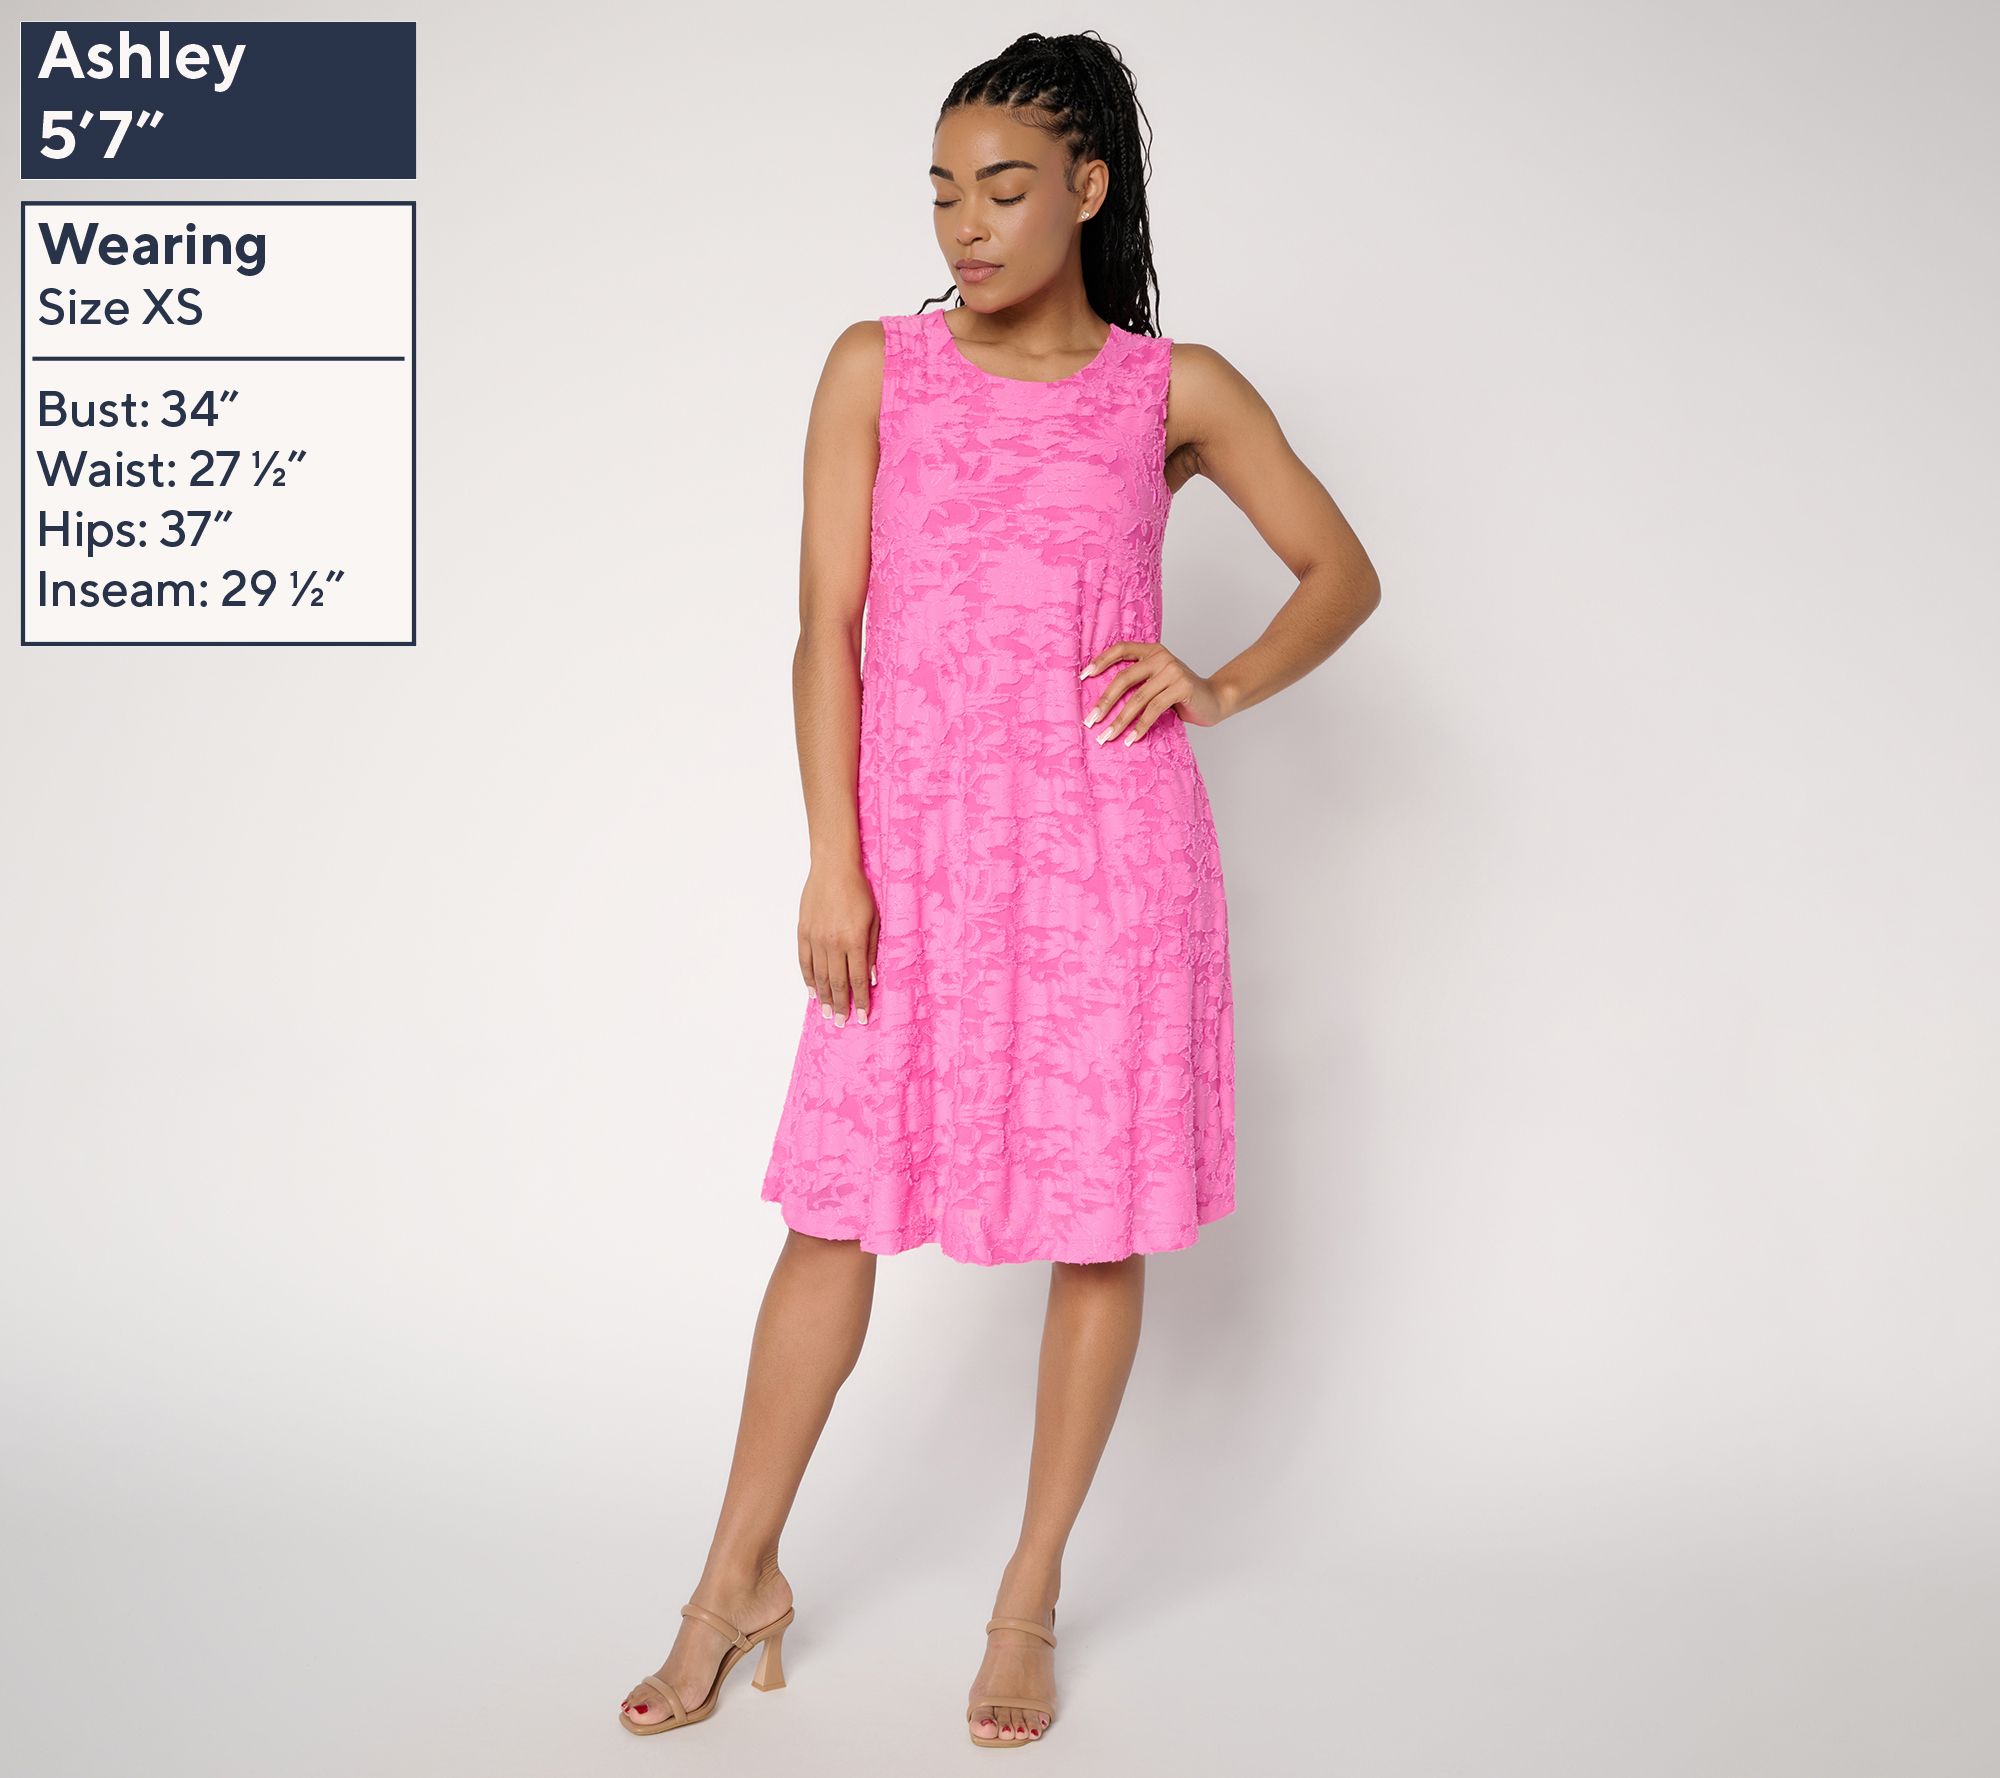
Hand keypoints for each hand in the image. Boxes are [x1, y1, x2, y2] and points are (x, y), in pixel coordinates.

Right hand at [797, 859, 876, 1026]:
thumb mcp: (874, 920)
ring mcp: (815, 939)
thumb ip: (872, 950)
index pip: (857, 980)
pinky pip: (804, 962)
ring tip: (828, 1013)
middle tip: (843, 1022)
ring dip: (824, 998)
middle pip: (837, 983)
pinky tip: (813, 992)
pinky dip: (808, 980)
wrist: (833, 868)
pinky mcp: (803, 932)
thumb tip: (871, 978)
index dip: (860, 1000)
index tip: (862, 1017)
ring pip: (819, 976)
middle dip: (842, 1005)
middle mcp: (833, 943)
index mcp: (854, 941)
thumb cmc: (859, 891)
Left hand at [1079, 641, 1224, 742]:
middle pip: (1124, 678)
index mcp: (1152, 651)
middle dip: (1104, 702)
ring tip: (1107, 736)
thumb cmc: (1181, 694)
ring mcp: (1172, 671)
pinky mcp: (1182, 687)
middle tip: (1090, 721)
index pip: (1121, 649)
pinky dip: (1140, 727)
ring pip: (1138, 698)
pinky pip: (1154, 709)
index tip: (1083, 677)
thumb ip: (1138, 681)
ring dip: (1120, 721)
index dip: (1101, 661)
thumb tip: (1102, 701)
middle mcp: (1161, 657)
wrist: (1215, 699)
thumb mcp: (1158, 681)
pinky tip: (1131, 739)